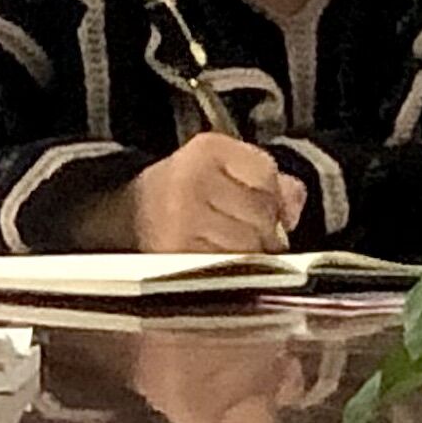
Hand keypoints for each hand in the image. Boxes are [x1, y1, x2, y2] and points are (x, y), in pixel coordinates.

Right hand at [119, 133, 308, 253]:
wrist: (128, 217)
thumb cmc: (188, 193)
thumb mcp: (228, 170)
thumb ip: (271, 182)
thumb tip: (294, 206)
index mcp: (208, 150)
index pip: (266, 174)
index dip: (272, 197)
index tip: (261, 206)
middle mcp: (190, 180)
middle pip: (260, 214)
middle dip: (264, 230)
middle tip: (248, 236)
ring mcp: (179, 218)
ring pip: (247, 245)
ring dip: (249, 255)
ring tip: (231, 250)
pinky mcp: (173, 254)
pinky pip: (226, 268)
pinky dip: (230, 272)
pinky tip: (219, 266)